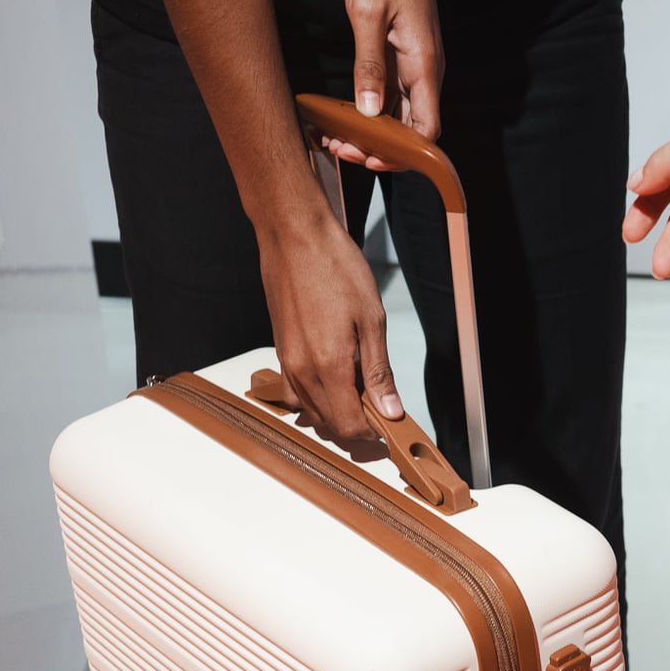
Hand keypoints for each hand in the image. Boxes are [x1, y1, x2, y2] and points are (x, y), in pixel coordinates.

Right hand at [256, 207, 403, 439]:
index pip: (348, 424)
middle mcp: (301, 369)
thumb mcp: (372, 319)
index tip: (387, 427)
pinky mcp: (279, 349)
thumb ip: (379, 371)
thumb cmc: (335, 268)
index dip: (371, 434)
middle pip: (328, 422)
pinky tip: (331, 381)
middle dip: (355, 425)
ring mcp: (286, 361)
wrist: (294, 237)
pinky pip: (293, 391)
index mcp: (328, 365)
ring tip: (359, 395)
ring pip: (309, 409)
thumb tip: (390, 409)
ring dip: (334, 413)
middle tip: (379, 410)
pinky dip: (312, 398)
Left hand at [326, 0, 442, 170]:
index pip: (426, 131)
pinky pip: (389, 96)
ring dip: (371, 135)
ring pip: (398, 116)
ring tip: (337, 138)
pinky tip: (344, 117)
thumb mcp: (369, 14)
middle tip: (342, 149)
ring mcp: (413, 65)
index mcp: (425, 65)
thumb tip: (370, 114)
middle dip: (379, 149)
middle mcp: (424, 71)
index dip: (402, 155)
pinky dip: (369, 113)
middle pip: (411, 130)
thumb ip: (369, 65)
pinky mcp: (400, 57)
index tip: (370, 158)